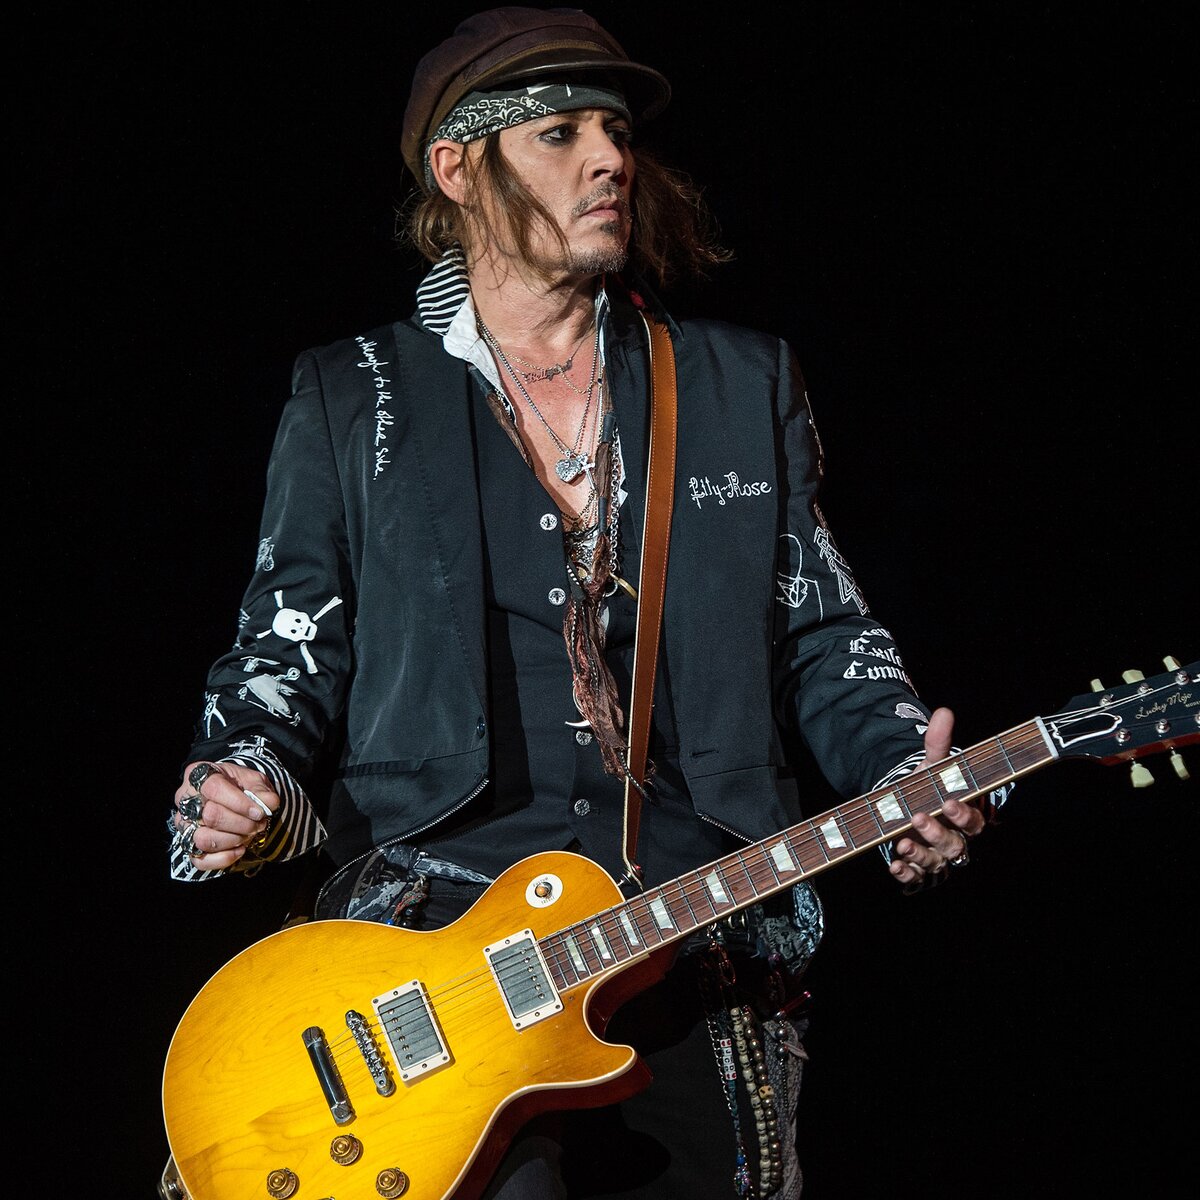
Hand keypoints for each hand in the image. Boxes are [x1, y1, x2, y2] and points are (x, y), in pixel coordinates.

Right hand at [172, 761, 277, 869]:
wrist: (232, 796)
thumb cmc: (240, 786)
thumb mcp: (253, 780)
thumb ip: (261, 790)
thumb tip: (269, 803)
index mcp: (198, 775)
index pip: (214, 789)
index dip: (240, 803)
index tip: (259, 812)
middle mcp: (185, 799)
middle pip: (210, 816)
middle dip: (241, 824)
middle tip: (258, 824)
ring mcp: (183, 824)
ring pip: (203, 839)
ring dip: (233, 840)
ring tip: (250, 834)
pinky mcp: (187, 845)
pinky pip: (200, 860)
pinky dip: (224, 859)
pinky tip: (240, 849)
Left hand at [887, 707, 985, 888]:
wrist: (910, 807)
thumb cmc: (930, 788)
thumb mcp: (932, 765)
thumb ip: (938, 743)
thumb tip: (943, 712)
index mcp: (964, 815)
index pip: (974, 821)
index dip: (963, 815)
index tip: (949, 802)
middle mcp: (954, 840)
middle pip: (955, 846)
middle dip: (937, 834)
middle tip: (919, 818)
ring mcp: (936, 856)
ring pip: (935, 863)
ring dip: (919, 855)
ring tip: (902, 843)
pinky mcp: (917, 869)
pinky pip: (915, 877)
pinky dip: (906, 873)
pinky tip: (894, 865)